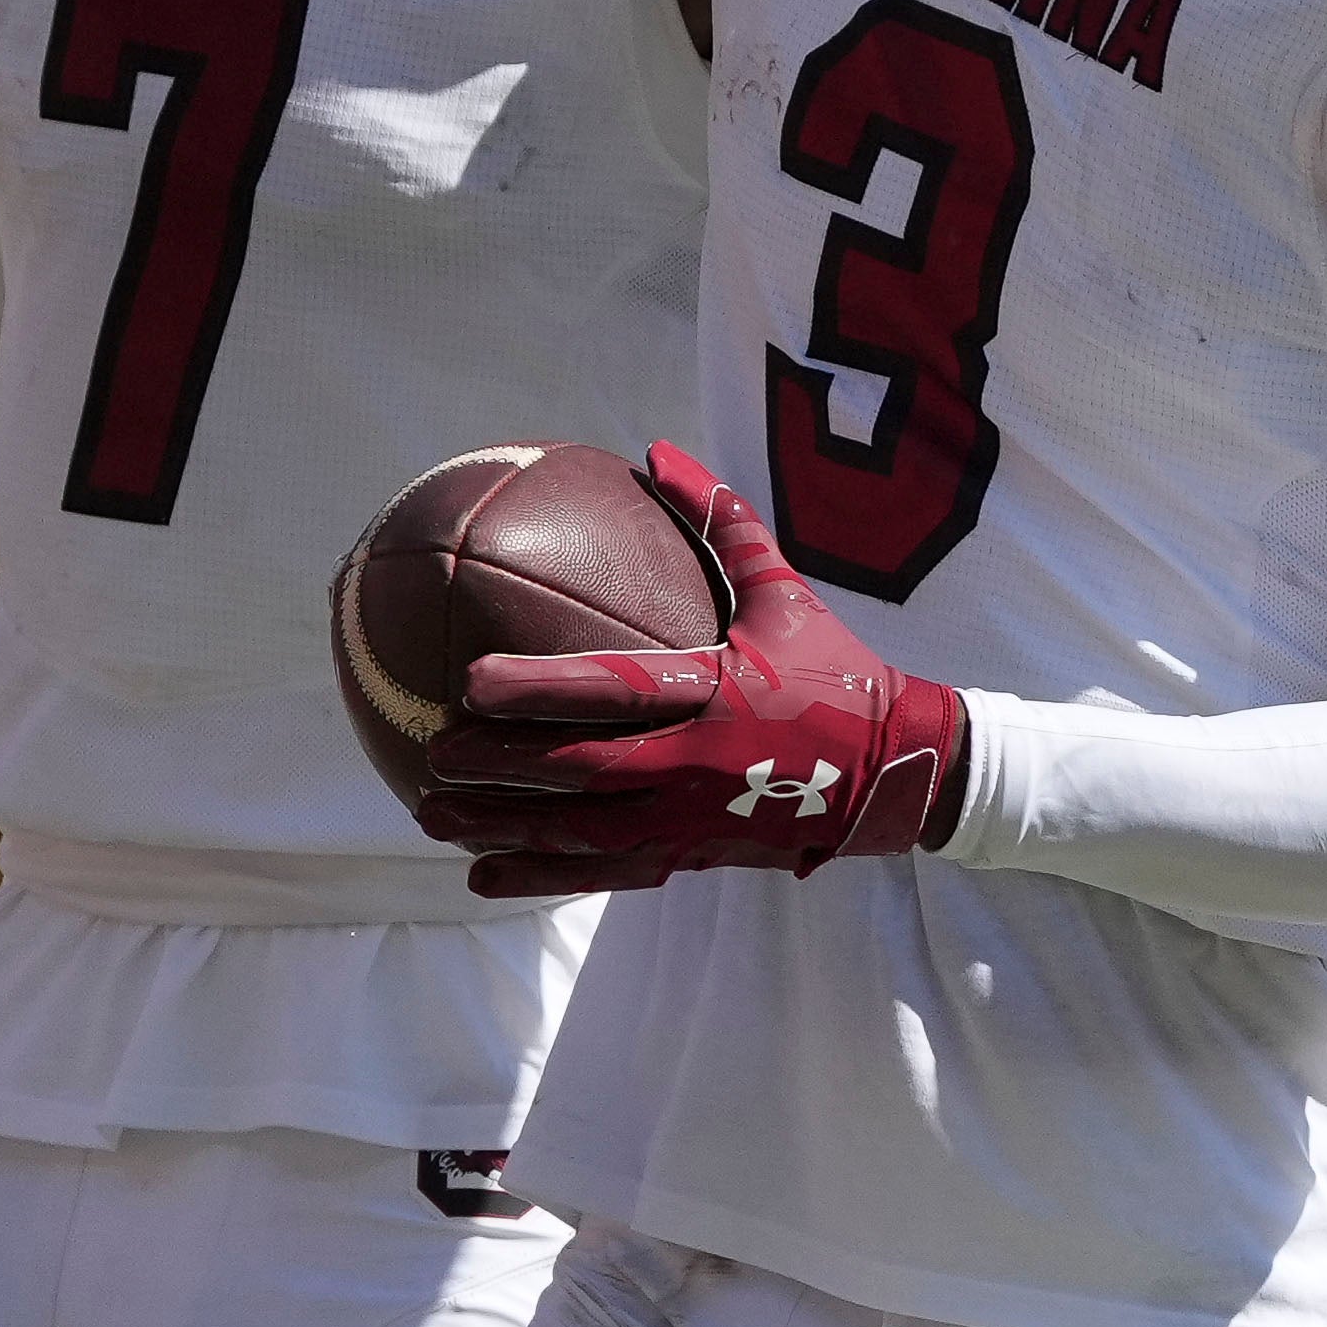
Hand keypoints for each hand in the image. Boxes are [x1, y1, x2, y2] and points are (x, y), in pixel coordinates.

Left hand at [408, 443, 969, 892]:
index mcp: (717, 692)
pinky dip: (540, 875)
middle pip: (581, 771)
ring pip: (581, 832)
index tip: (469, 680)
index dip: (538, 688)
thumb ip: (723, 521)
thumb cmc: (834, 670)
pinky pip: (603, 873)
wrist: (893, 773)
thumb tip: (659, 451)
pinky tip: (483, 874)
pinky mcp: (692, 856)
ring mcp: (692, 819)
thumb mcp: (787, 591)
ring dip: (502, 827)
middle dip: (500, 766)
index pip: (612, 690)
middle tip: (433, 755)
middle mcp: (697, 762)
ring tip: (433, 817)